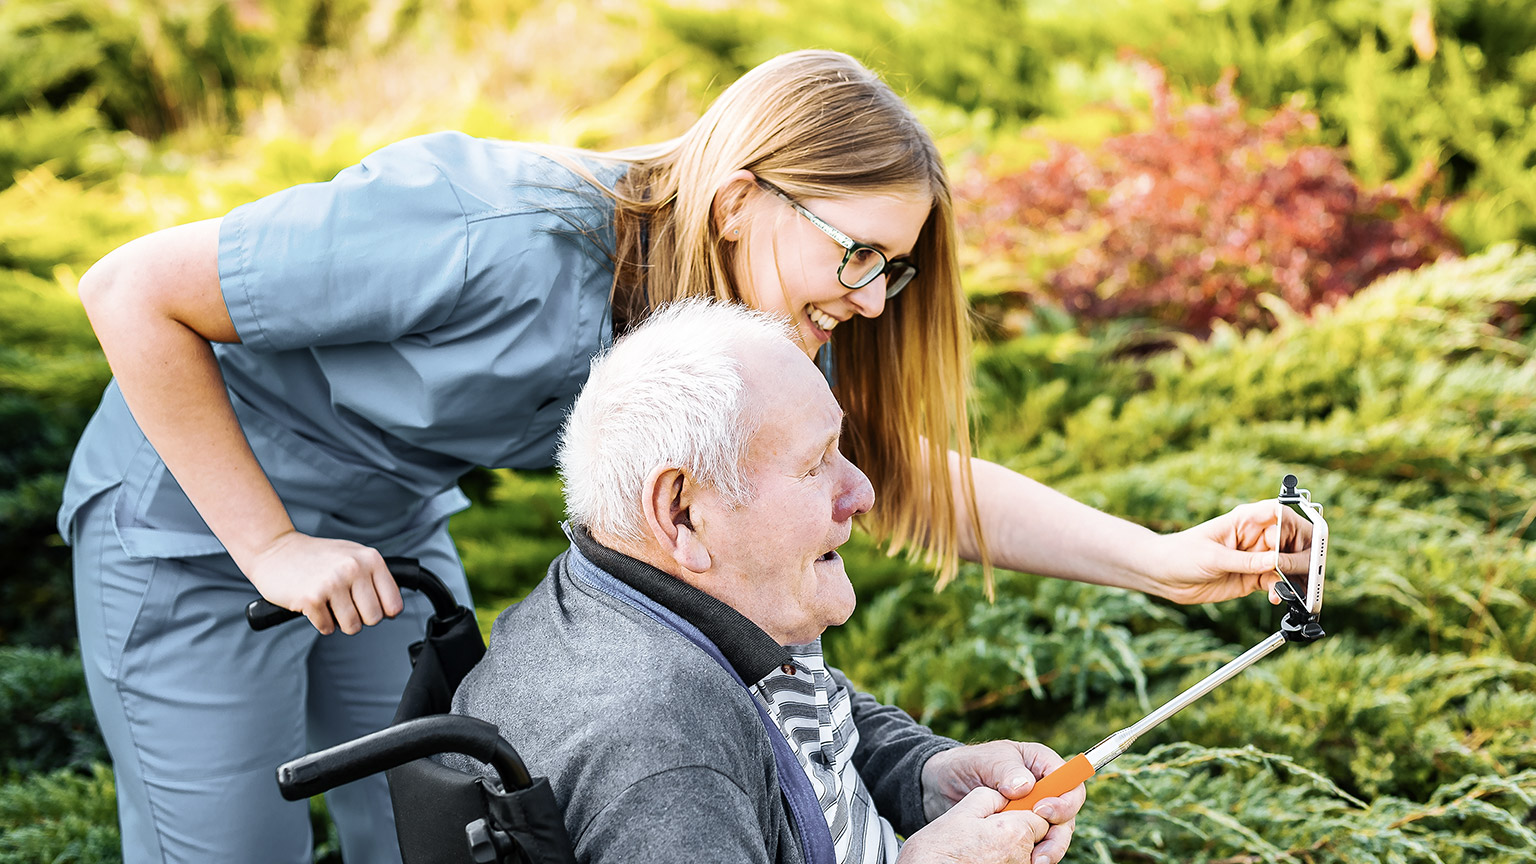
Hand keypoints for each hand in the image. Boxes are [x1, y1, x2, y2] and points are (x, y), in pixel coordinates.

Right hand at [243, 532, 403, 634]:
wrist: (276, 549)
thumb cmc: (316, 557)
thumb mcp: (353, 555)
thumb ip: (375, 577)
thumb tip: (393, 610)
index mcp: (370, 559)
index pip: (393, 604)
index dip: (382, 612)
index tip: (369, 608)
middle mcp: (354, 569)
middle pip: (374, 619)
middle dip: (359, 618)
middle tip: (344, 605)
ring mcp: (333, 583)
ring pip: (352, 626)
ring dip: (339, 622)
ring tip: (329, 604)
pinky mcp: (311, 598)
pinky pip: (327, 628)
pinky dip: (321, 623)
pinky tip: (314, 606)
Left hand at [920, 741, 1083, 863]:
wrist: (942, 786)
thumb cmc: (966, 764)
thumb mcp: (985, 761)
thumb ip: (1006, 770)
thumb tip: (1025, 787)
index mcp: (1041, 764)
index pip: (1069, 783)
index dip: (1064, 800)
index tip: (1042, 811)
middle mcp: (1044, 789)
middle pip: (1068, 815)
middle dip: (1058, 834)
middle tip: (1040, 850)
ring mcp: (1035, 811)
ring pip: (1056, 834)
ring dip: (1049, 850)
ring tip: (1033, 862)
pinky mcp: (1023, 829)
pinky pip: (1037, 845)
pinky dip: (1033, 855)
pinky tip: (1023, 862)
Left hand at [1146, 500, 1313, 604]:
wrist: (1164, 575)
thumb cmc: (1182, 554)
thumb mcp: (1213, 557)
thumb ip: (1246, 561)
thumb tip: (1277, 561)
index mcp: (1246, 520)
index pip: (1281, 514)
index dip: (1295, 526)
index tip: (1298, 543)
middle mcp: (1256, 537)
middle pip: (1293, 540)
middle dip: (1300, 556)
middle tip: (1295, 571)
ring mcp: (1257, 558)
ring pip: (1289, 564)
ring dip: (1294, 576)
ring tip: (1290, 588)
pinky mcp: (1253, 577)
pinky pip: (1277, 583)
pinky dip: (1282, 591)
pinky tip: (1276, 597)